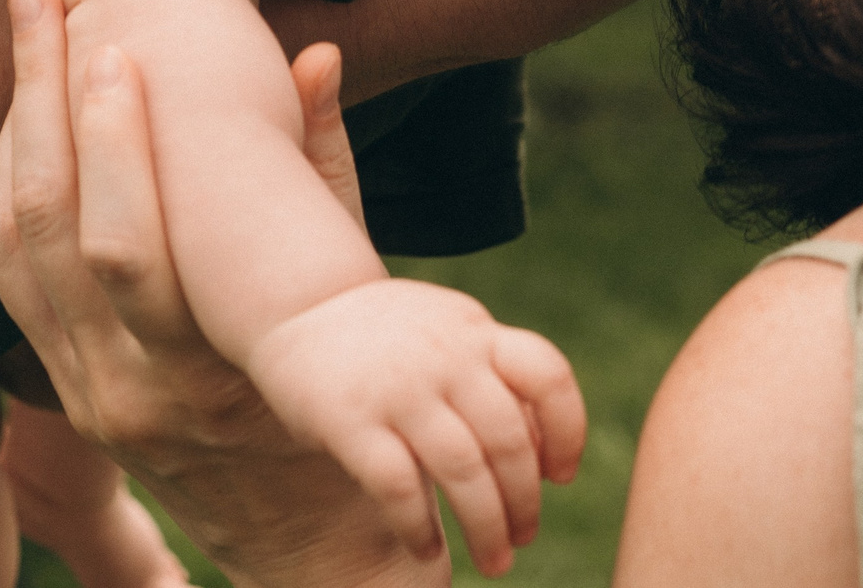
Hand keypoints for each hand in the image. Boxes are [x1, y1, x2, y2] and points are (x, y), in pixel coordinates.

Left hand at [0, 0, 437, 587]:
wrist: (307, 541)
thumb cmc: (350, 399)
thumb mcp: (357, 304)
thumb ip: (327, 178)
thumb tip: (318, 54)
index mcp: (203, 373)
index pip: (125, 248)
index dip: (107, 139)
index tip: (113, 46)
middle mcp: (124, 390)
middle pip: (47, 227)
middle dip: (37, 97)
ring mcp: (81, 393)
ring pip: (10, 245)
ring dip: (10, 126)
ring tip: (25, 29)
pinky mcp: (57, 387)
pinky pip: (4, 273)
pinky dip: (6, 184)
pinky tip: (21, 115)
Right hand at [245, 279, 585, 577]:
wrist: (294, 302)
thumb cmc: (386, 332)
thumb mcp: (447, 329)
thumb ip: (491, 374)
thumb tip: (544, 455)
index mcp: (474, 331)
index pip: (547, 377)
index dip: (568, 433)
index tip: (560, 476)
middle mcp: (444, 355)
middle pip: (508, 441)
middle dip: (524, 504)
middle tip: (522, 538)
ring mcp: (397, 387)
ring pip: (463, 471)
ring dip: (486, 527)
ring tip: (493, 560)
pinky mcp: (349, 419)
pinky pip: (398, 487)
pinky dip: (419, 528)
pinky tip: (426, 549)